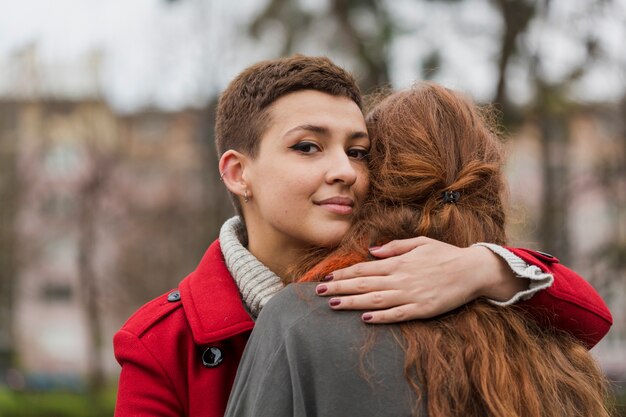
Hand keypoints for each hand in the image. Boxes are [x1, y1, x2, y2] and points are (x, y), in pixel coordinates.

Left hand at [315, 237, 524, 323]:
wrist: (472, 270)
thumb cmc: (445, 254)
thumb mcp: (419, 243)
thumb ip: (394, 247)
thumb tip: (371, 251)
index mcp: (398, 262)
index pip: (364, 269)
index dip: (344, 273)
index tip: (327, 276)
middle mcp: (401, 278)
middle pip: (364, 284)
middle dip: (340, 287)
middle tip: (319, 291)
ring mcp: (411, 295)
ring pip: (375, 300)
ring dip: (352, 302)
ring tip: (333, 304)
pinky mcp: (422, 310)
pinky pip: (398, 314)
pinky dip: (381, 317)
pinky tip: (365, 319)